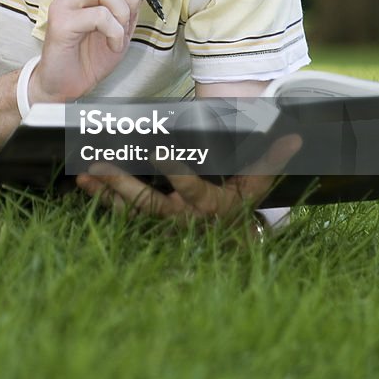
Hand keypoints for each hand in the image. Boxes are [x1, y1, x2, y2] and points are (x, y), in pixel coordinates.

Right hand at [29, 0, 163, 102]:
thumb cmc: (91, 54)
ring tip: (119, 33)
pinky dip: (115, 32)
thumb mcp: (121, 22)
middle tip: (130, 18)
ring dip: (122, 13)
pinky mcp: (60, 22)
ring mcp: (63, 3)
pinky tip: (112, 44)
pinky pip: (99, 15)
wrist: (66, 84)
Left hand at [75, 133, 301, 228]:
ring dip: (105, 193)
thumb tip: (294, 137)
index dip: (176, 171)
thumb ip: (271, 158)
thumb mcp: (259, 181)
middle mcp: (184, 220)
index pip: (193, 190)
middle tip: (101, 164)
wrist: (232, 241)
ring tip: (84, 173)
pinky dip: (102, 198)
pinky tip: (85, 182)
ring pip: (130, 211)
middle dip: (123, 185)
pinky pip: (122, 213)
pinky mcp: (149, 223)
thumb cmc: (244, 202)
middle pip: (150, 204)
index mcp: (213, 207)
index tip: (159, 150)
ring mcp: (164, 224)